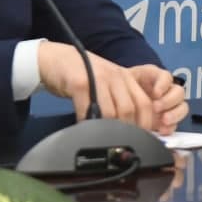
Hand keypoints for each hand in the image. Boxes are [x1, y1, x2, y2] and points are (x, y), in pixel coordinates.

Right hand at [37, 42, 154, 130]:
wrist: (57, 58)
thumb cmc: (83, 73)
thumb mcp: (108, 83)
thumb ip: (120, 99)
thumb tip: (132, 127)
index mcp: (126, 78)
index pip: (144, 104)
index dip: (145, 124)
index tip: (141, 139)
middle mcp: (115, 76)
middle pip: (129, 109)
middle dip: (126, 130)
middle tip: (118, 143)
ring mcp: (98, 78)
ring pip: (110, 111)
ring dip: (106, 129)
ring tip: (101, 137)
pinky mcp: (79, 83)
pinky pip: (87, 109)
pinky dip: (86, 123)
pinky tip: (83, 127)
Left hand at [130, 64, 187, 134]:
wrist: (118, 100)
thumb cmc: (124, 88)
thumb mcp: (125, 81)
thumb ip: (127, 83)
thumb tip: (126, 89)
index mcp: (156, 78)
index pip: (166, 77)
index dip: (163, 85)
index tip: (156, 93)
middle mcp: (166, 91)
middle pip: (179, 92)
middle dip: (169, 101)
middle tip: (157, 107)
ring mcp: (169, 106)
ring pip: (182, 107)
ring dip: (174, 114)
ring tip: (164, 119)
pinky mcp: (167, 121)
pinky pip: (175, 124)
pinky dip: (170, 127)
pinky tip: (162, 129)